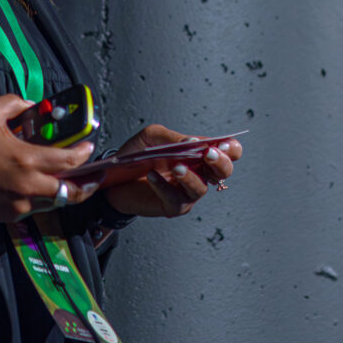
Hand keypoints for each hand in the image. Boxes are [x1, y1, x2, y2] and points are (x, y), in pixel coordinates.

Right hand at [0, 94, 96, 222]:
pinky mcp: (11, 215)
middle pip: (73, 191)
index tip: (88, 146)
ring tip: (72, 180)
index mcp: (26, 159)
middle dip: (89, 183)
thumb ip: (14, 104)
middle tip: (95, 174)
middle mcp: (29, 185)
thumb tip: (30, 105)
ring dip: (67, 191)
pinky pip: (37, 208)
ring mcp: (21, 204)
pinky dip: (44, 198)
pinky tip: (41, 186)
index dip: (85, 153)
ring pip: (57, 202)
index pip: (70, 160)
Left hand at [104, 124, 242, 218]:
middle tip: (207, 154)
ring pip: (201, 188)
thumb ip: (174, 138)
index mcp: (199, 154)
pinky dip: (164, 187)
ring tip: (176, 167)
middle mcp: (199, 173)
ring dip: (191, 176)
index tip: (220, 145)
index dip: (230, 149)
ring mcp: (187, 192)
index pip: (228, 152)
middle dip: (219, 163)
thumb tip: (194, 142)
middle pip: (223, 172)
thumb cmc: (137, 155)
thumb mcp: (152, 137)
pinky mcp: (173, 206)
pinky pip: (176, 199)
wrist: (113, 176)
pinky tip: (152, 176)